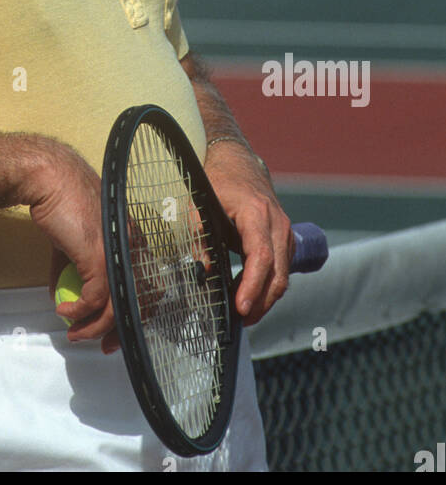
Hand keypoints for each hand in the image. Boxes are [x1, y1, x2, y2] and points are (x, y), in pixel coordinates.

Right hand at [26, 143, 119, 351]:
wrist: (51, 181)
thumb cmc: (63, 202)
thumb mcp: (75, 240)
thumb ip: (75, 267)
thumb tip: (65, 294)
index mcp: (132, 240)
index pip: (146, 285)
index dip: (133, 312)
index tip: (114, 330)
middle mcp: (131, 248)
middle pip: (138, 302)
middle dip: (121, 331)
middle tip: (103, 346)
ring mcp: (117, 254)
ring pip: (114, 306)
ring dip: (93, 328)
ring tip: (75, 334)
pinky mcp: (99, 258)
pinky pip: (92, 300)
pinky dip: (77, 312)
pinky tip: (64, 312)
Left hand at [204, 141, 293, 326]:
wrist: (237, 163)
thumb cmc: (217, 182)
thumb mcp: (200, 204)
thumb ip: (200, 237)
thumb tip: (202, 272)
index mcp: (256, 213)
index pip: (261, 257)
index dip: (252, 285)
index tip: (241, 308)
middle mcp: (278, 223)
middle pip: (278, 274)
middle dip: (261, 302)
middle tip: (240, 321)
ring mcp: (285, 231)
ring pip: (282, 275)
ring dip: (265, 298)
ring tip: (243, 314)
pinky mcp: (285, 239)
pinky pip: (282, 268)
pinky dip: (268, 286)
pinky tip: (250, 295)